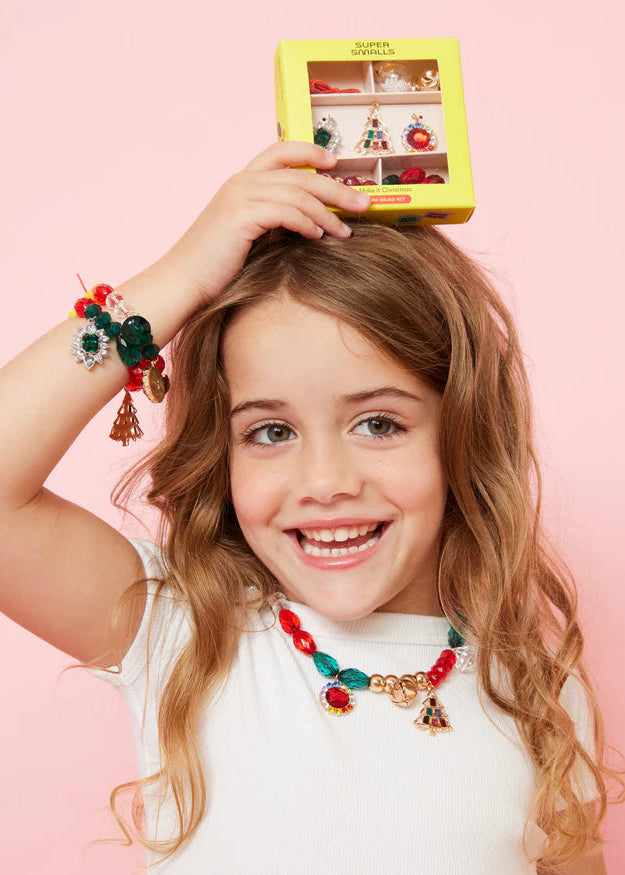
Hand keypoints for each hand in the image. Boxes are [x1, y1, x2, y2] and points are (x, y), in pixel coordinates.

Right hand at [160, 141, 370, 305]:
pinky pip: (286, 212)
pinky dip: (307, 223)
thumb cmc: (214, 267)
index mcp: (241, 182)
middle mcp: (241, 182)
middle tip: (364, 204)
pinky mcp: (241, 216)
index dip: (310, 151)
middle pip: (300, 174)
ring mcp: (240, 196)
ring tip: (345, 232)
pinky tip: (319, 236)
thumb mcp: (246, 235)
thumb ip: (272, 221)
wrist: (182, 281)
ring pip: (298, 193)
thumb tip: (310, 224)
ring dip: (328, 213)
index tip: (335, 163)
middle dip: (337, 188)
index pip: (280, 150)